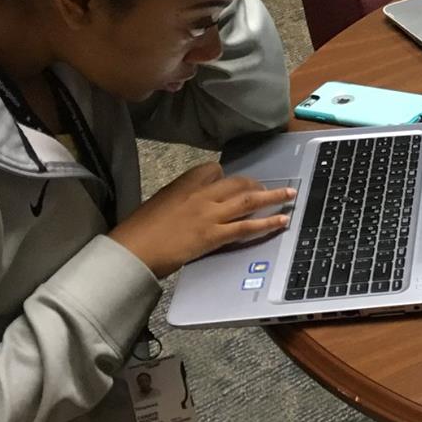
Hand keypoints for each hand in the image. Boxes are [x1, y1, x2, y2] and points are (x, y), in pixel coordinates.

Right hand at [109, 162, 294, 278]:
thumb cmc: (138, 230)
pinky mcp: (213, 236)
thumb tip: (194, 204)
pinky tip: (282, 220)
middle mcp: (200, 194)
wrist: (131, 250)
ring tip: (290, 195)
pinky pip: (247, 227)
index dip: (226, 178)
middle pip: (237, 183)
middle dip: (255, 185)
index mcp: (183, 183)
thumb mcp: (159, 203)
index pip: (214, 170)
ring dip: (272, 196)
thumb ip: (180, 199)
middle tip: (268, 190)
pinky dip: (267, 222)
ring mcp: (209, 214)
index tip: (233, 183)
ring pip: (248, 200)